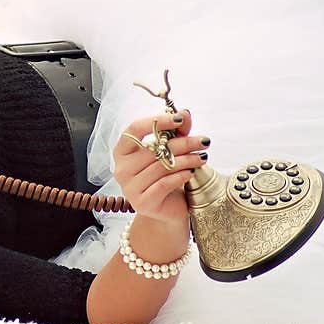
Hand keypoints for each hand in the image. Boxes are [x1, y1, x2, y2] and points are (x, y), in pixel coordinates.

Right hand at [113, 109, 209, 227]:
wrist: (166, 211)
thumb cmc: (166, 178)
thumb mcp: (171, 152)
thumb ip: (176, 132)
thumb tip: (185, 113)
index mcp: (122, 151)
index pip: (134, 129)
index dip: (156, 121)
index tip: (179, 119)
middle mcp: (121, 168)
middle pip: (152, 149)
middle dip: (182, 143)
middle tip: (202, 141)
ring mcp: (129, 187)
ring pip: (160, 166)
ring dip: (186, 160)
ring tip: (202, 157)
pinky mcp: (141, 202)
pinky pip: (163, 184)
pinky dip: (180, 176)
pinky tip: (192, 172)